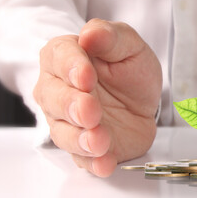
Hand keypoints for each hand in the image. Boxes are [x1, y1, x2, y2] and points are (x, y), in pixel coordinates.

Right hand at [33, 19, 161, 176]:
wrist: (142, 101)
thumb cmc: (130, 69)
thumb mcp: (129, 46)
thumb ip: (111, 37)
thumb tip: (89, 34)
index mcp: (67, 57)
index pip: (59, 58)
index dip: (71, 67)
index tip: (87, 76)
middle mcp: (60, 90)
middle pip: (54, 98)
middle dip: (72, 106)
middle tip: (90, 111)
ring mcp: (69, 121)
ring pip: (63, 132)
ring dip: (80, 138)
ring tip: (100, 141)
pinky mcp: (84, 146)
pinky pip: (82, 158)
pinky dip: (93, 162)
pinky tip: (105, 163)